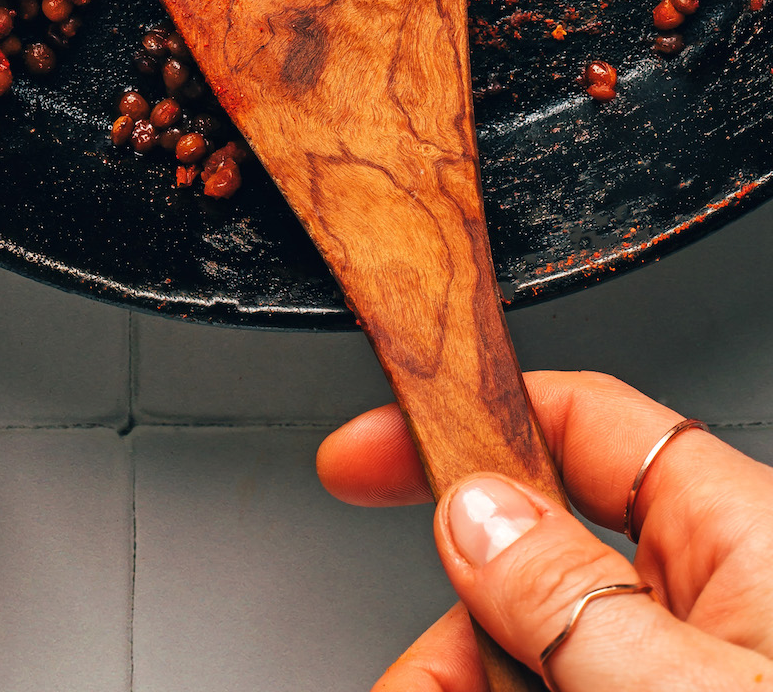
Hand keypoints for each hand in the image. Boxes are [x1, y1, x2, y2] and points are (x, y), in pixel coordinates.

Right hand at [318, 368, 772, 688]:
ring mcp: (715, 684)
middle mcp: (731, 609)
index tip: (358, 460)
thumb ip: (575, 602)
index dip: (466, 426)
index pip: (584, 427)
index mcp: (745, 543)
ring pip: (556, 672)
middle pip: (543, 580)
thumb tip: (473, 511)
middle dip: (455, 642)